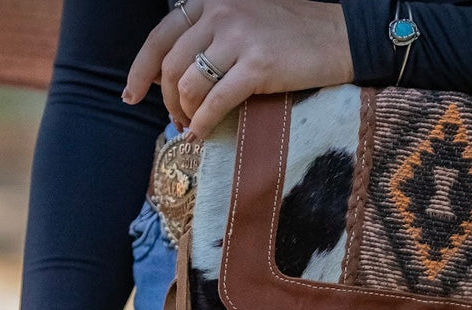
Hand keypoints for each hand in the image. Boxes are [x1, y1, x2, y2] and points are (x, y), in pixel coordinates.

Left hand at [121, 0, 353, 139]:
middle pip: (171, 66)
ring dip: (185, 113)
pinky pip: (216, 102)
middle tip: (176, 119)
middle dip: (167, 100)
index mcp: (211, 1)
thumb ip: (210, 36)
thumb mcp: (243, 20)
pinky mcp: (257, 66)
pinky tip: (202, 134)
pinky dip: (203, 123)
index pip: (160, 37)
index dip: (139, 70)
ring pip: (189, 85)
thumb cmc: (292, 35)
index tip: (131, 94)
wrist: (340, 38)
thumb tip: (174, 75)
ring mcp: (238, 38)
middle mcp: (220, 13)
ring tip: (193, 126)